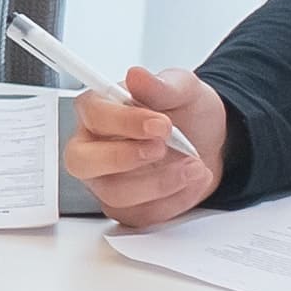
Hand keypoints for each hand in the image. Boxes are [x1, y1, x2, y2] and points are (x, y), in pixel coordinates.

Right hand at [69, 65, 226, 226]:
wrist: (209, 142)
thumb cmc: (185, 112)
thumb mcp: (183, 88)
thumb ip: (161, 85)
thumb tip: (137, 75)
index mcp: (98, 111)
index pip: (93, 116)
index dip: (124, 122)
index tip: (160, 124)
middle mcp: (92, 148)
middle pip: (81, 162)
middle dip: (123, 159)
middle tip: (162, 148)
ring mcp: (105, 182)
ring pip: (115, 194)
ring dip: (159, 183)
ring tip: (194, 165)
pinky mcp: (126, 208)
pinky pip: (142, 215)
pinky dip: (175, 200)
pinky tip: (193, 179)